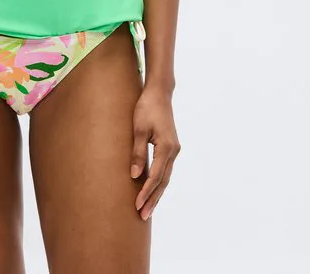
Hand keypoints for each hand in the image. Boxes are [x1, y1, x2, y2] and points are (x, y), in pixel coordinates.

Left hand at [130, 85, 180, 220]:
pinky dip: (159, 182)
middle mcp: (174, 151)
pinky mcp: (170, 147)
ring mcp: (174, 150)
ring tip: (147, 209)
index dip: (146, 192)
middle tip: (143, 216)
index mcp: (167, 148)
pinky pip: (165, 170)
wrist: (159, 93)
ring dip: (157, 193)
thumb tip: (135, 175)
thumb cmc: (147, 108)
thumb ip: (137, 152)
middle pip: (164, 181)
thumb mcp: (138, 129)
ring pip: (166, 177)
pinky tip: (152, 190)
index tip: (137, 205)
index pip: (156, 176)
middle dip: (153, 199)